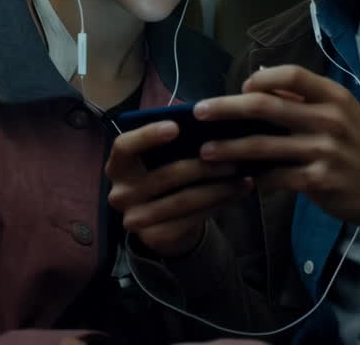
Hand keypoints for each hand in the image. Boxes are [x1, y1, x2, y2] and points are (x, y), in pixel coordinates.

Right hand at [105, 120, 253, 258]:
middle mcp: (120, 193)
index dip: (148, 135)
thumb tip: (206, 122)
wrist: (162, 223)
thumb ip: (173, 141)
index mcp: (117, 166)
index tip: (176, 126)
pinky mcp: (153, 237)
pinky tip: (238, 192)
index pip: (124, 146)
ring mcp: (135, 218)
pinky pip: (191, 219)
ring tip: (242, 175)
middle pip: (165, 175)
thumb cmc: (165, 176)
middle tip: (234, 156)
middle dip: (204, 165)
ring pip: (184, 199)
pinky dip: (219, 204)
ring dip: (218, 187)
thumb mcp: (160, 158)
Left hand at [195, 65, 359, 236]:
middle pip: (265, 106)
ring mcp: (323, 150)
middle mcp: (329, 119)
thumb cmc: (356, 146)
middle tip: (199, 112)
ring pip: (262, 145)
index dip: (260, 79)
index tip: (240, 88)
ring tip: (205, 152)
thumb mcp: (340, 112)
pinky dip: (252, 177)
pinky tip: (236, 178)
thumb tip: (259, 79)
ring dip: (228, 148)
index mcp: (333, 96)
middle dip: (226, 108)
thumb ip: (303, 97)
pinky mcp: (317, 180)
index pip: (290, 75)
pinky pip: (274, 176)